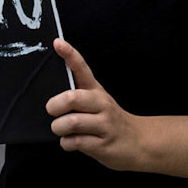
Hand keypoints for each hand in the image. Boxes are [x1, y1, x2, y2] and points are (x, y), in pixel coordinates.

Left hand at [46, 40, 146, 170]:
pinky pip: (75, 142)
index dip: (69, 55)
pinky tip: (71, 142)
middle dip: (55, 105)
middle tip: (52, 110)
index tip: (57, 43)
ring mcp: (104, 124)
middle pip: (72, 98)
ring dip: (58, 128)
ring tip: (61, 129)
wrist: (137, 142)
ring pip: (71, 122)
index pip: (82, 68)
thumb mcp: (96, 102)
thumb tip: (50, 94)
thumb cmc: (107, 120)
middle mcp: (101, 104)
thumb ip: (76, 94)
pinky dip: (66, 143)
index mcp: (96, 91)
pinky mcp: (102, 144)